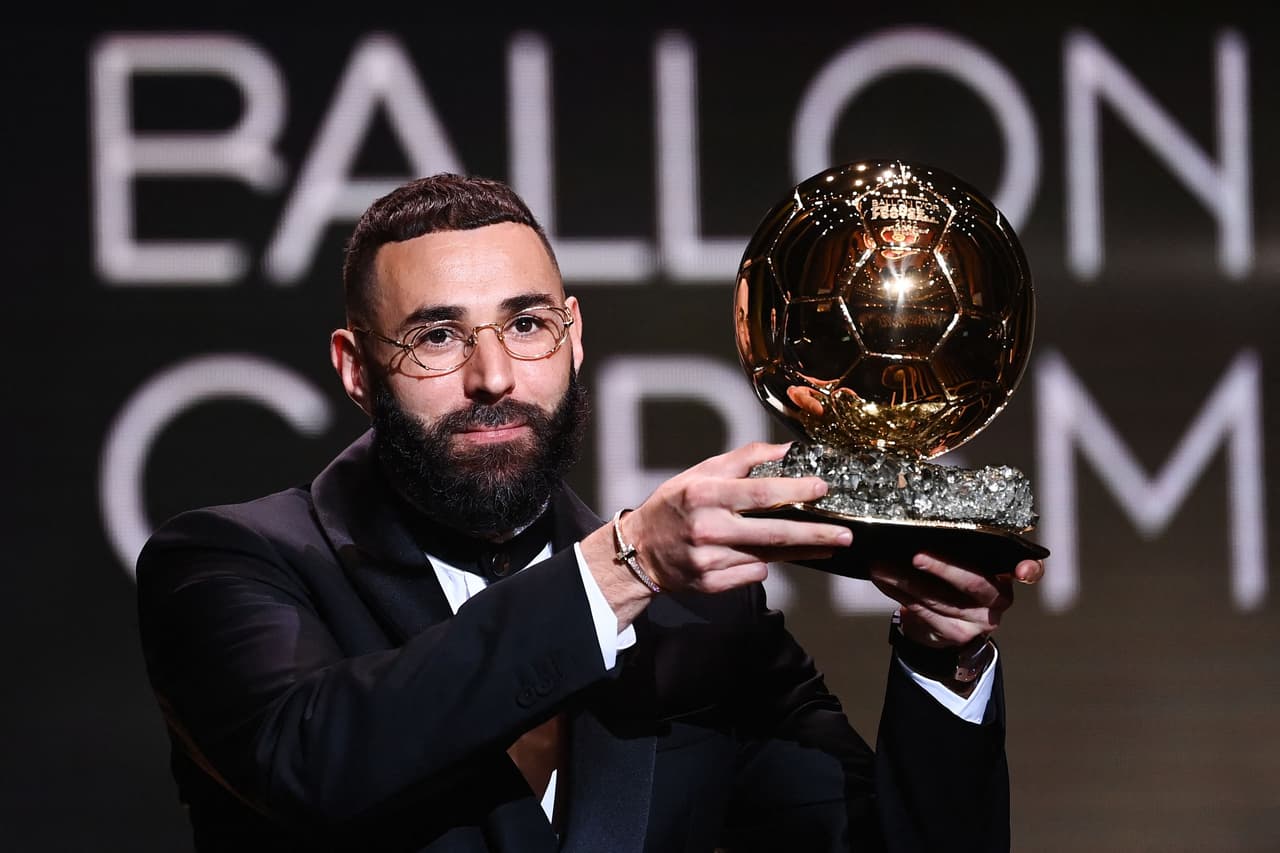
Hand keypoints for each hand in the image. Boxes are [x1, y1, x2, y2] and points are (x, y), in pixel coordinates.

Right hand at [621, 441, 852, 593]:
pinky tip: (766, 556)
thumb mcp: (700, 473)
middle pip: (772, 532)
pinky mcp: (711, 583)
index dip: (793, 490)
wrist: (639, 551)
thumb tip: (785, 451)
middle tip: (845, 535)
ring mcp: (709, 560)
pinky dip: (763, 564)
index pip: (757, 492)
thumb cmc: (674, 506)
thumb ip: (742, 460)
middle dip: (814, 535)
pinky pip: (753, 574)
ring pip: (767, 556)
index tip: (821, 489)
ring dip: (799, 550)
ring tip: (826, 544)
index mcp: (704, 495)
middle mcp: (707, 529)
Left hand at [871, 553, 1044, 648]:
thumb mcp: (968, 563)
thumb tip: (923, 523)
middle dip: (942, 568)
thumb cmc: (956, 582)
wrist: (946, 626)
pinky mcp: (958, 634)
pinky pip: (924, 612)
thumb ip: (964, 548)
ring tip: (882, 566)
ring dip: (906, 581)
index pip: (1031, 571)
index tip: (1022, 570)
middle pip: (973, 583)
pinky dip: (899, 594)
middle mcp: (1000, 600)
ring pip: (940, 598)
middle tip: (916, 556)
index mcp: (1007, 574)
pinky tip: (884, 581)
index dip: (1029, 569)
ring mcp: (980, 621)